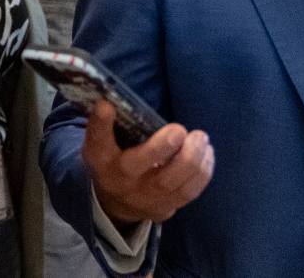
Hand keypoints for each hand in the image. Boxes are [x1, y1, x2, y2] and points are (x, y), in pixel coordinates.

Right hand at [84, 101, 213, 226]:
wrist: (116, 202)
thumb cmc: (114, 160)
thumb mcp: (105, 143)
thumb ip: (112, 125)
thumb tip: (120, 96)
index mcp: (101, 158)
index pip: (97, 140)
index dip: (101, 123)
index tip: (106, 105)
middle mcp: (120, 179)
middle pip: (139, 165)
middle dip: (162, 147)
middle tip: (179, 129)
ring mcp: (144, 197)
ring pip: (171, 182)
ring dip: (191, 159)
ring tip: (201, 138)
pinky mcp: (165, 208)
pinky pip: (188, 192)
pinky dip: (202, 172)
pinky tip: (207, 154)